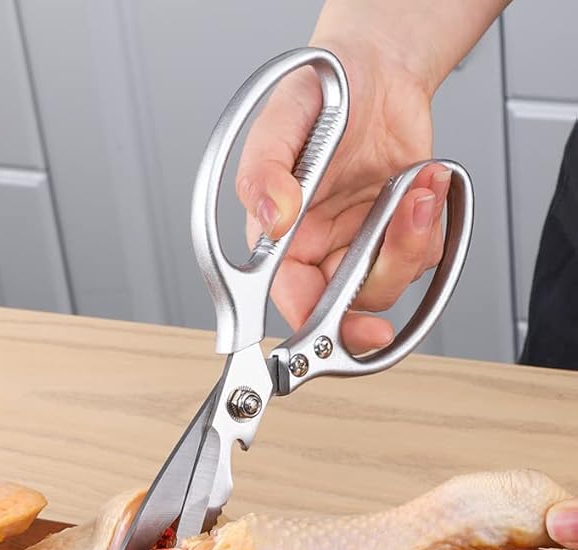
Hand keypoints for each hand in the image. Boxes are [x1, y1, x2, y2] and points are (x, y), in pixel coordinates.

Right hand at [236, 0, 506, 353]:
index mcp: (281, 239)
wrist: (376, 70)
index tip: (347, 333)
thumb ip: (266, 172)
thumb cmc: (322, 94)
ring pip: (388, 284)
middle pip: (347, 304)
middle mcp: (319, 249)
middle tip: (402, 237)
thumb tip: (272, 219)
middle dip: (382, 273)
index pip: (292, 299)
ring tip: (413, 190)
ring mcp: (359, 244)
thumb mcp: (283, 122)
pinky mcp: (396, 233)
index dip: (315, 329)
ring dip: (410, 241)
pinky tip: (421, 182)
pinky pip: (420, 255)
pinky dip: (429, 224)